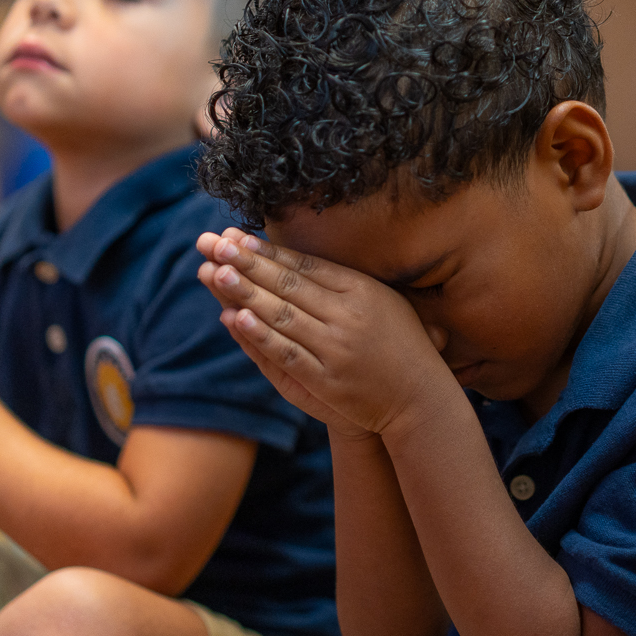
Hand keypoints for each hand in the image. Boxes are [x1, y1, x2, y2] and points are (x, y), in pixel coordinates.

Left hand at [194, 228, 460, 440]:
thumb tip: (298, 262)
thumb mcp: (384, 302)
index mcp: (362, 289)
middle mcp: (348, 314)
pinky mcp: (327, 380)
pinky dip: (260, 336)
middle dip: (248, 263)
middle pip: (288, 284)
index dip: (268, 250)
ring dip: (246, 293)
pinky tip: (235, 319)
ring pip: (282, 315)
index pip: (306, 265)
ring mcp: (337, 347)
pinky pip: (287, 353)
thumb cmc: (401, 346)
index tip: (236, 236)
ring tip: (216, 273)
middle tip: (214, 243)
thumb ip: (344, 283)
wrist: (420, 398)